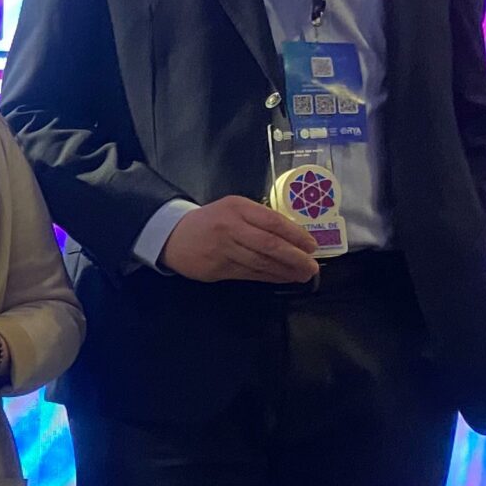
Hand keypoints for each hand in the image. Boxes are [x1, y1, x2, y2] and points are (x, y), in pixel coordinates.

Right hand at [159, 195, 319, 284]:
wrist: (173, 236)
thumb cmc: (211, 221)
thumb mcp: (233, 209)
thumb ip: (259, 219)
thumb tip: (293, 238)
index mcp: (238, 208)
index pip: (273, 222)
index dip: (296, 235)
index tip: (312, 246)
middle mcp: (231, 227)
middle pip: (269, 244)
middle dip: (295, 257)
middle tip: (312, 267)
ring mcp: (223, 249)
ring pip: (261, 262)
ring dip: (285, 271)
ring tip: (302, 275)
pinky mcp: (217, 268)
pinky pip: (250, 274)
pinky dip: (269, 277)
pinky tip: (282, 278)